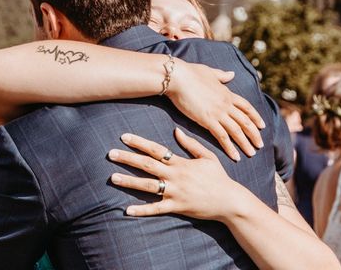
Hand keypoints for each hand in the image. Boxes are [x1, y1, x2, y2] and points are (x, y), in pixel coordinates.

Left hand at [108, 128, 246, 220]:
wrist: (230, 201)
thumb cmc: (219, 177)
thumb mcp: (207, 156)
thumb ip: (191, 144)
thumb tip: (175, 130)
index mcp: (181, 163)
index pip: (156, 149)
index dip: (139, 143)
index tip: (124, 137)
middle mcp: (175, 176)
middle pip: (147, 165)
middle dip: (128, 158)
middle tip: (110, 154)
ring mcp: (175, 192)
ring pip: (148, 186)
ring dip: (129, 181)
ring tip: (112, 177)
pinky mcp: (177, 207)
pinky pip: (156, 209)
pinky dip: (142, 210)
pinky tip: (127, 210)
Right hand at [166, 59, 264, 160]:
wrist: (179, 77)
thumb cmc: (190, 73)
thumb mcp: (210, 72)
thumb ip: (221, 76)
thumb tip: (232, 74)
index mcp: (227, 93)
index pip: (246, 107)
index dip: (255, 117)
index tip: (262, 126)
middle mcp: (226, 104)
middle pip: (245, 121)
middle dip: (254, 134)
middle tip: (260, 145)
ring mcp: (218, 112)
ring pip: (237, 131)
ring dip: (245, 144)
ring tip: (251, 153)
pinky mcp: (207, 120)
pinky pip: (222, 136)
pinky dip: (230, 148)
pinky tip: (235, 157)